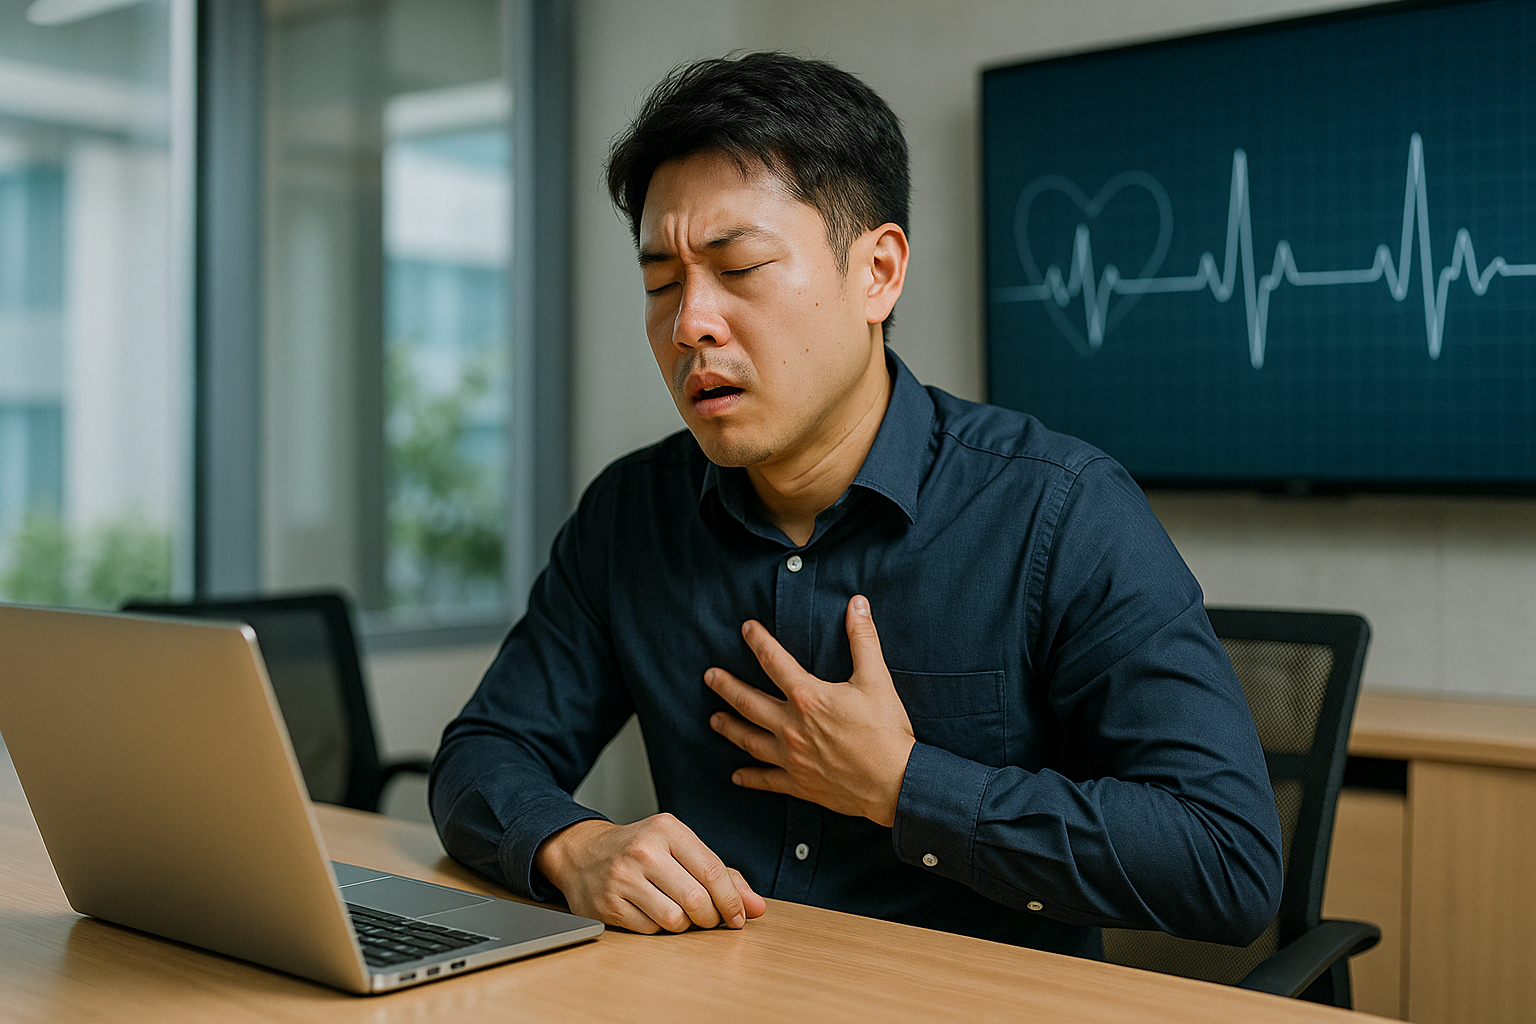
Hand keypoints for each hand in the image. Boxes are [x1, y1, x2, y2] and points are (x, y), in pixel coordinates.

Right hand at [533, 815, 765, 933]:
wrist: (583, 853)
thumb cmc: (641, 850)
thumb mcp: (680, 848)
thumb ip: (722, 875)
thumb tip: (756, 906)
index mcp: (667, 829)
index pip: (713, 871)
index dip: (732, 900)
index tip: (740, 916)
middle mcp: (643, 851)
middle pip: (696, 900)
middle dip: (711, 917)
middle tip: (711, 919)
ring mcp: (622, 878)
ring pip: (674, 919)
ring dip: (685, 925)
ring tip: (681, 913)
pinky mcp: (607, 904)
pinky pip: (650, 930)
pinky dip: (660, 929)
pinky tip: (654, 913)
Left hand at [705, 595, 915, 826]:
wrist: (895, 783)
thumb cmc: (886, 732)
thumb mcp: (876, 679)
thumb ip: (863, 639)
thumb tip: (857, 604)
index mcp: (808, 697)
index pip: (774, 661)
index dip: (758, 641)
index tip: (745, 629)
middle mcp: (792, 727)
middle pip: (748, 702)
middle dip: (726, 687)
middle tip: (709, 677)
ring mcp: (792, 757)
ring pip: (749, 740)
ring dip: (729, 728)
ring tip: (714, 720)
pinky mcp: (799, 784)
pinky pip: (767, 780)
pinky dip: (750, 778)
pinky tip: (736, 776)